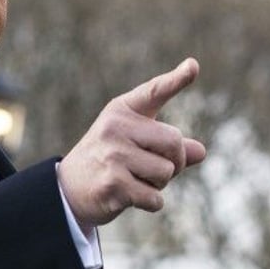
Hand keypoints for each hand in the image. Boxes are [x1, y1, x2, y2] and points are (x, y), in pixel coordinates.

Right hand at [58, 58, 206, 227]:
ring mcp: (112, 155)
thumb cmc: (109, 160)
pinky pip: (155, 198)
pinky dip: (150, 202)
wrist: (69, 188)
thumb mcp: (134, 143)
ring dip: (159, 184)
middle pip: (174, 142)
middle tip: (155, 169)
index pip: (153, 91)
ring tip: (135, 180)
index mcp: (121, 111)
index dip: (176, 79)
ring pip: (166, 172)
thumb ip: (167, 145)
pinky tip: (129, 196)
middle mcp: (115, 127)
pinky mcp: (113, 183)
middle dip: (174, 162)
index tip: (193, 66)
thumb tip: (200, 151)